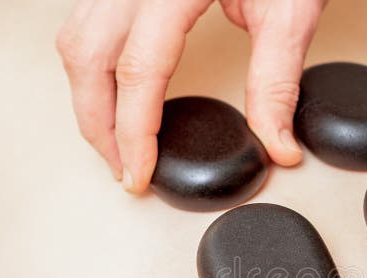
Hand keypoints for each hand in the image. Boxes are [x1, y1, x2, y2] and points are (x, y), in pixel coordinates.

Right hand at [56, 0, 324, 191]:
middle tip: (124, 168)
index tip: (140, 172)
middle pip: (88, 57)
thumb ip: (277, 82)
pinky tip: (114, 96)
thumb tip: (275, 142)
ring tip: (117, 141)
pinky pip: (87, 23)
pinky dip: (94, 69)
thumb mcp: (290, 12)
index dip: (135, 131)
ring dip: (89, 98)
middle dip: (99, 124)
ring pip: (76, 39)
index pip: (138, 69)